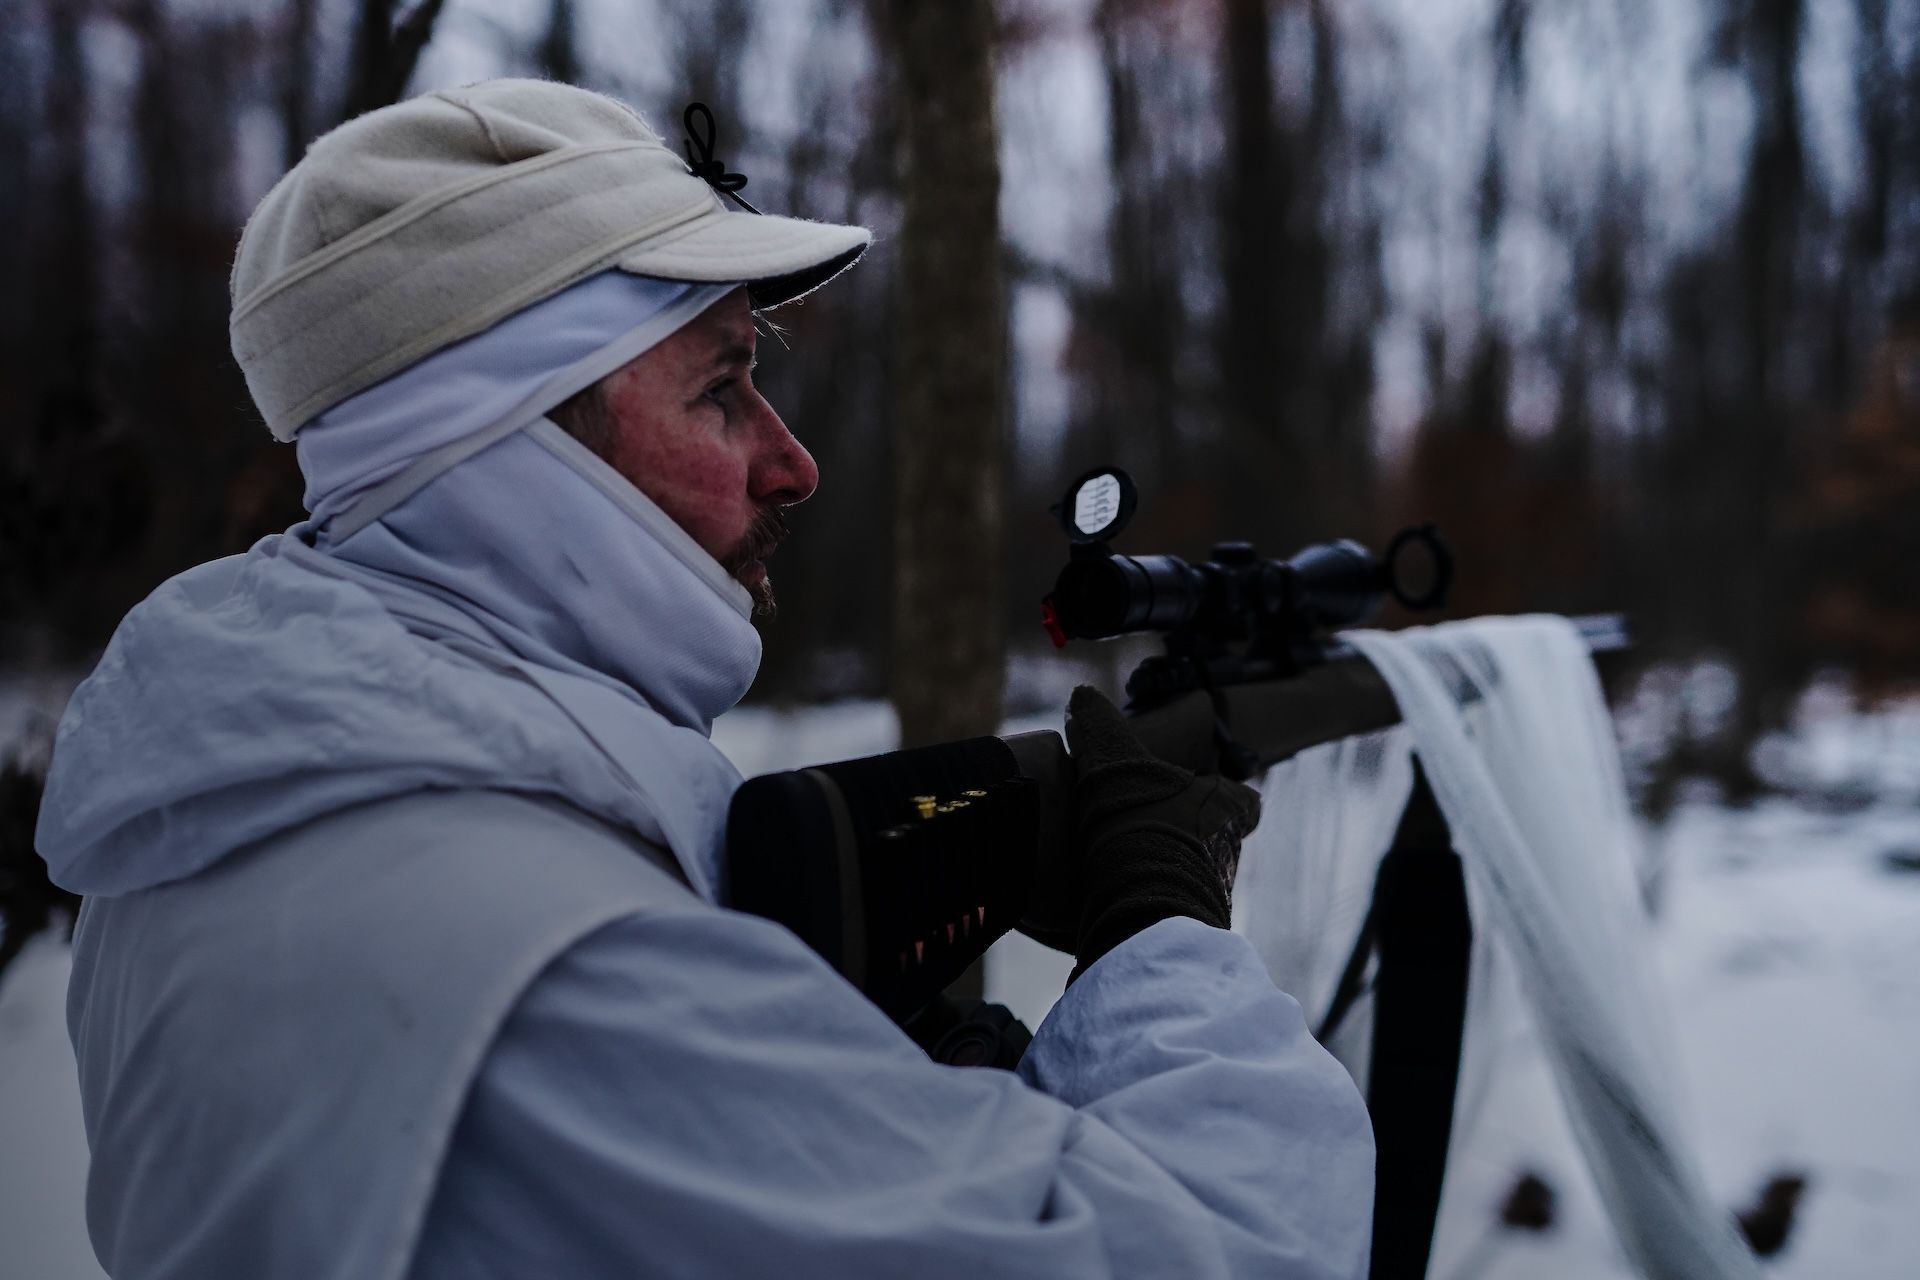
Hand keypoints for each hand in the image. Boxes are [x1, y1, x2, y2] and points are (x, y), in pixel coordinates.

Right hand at [1065, 686, 1262, 978]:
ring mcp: (1206, 900)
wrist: (1136, 908)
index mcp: (1227, 811)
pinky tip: (1104, 897)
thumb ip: (1098, 721)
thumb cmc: (1137, 823)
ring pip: (1189, 877)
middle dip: (1183, 833)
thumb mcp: (1111, 755)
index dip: (1224, 794)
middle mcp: (1226, 857)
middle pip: (1213, 840)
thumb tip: (1082, 696)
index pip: (1244, 800)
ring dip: (1161, 869)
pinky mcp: (1179, 933)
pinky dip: (1141, 902)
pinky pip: (1163, 911)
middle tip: (1139, 823)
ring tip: (1112, 861)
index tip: (1195, 790)